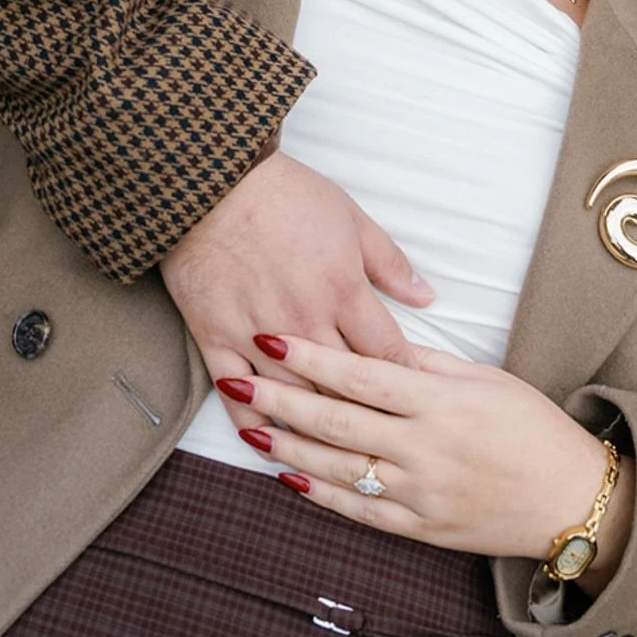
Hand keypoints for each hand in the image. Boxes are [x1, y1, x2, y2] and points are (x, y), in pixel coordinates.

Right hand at [159, 154, 434, 433]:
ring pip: (297, 402)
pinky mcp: (216, 338)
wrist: (210, 182)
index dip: (407, 382)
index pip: (388, 356)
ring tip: (340, 454)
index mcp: (342, 290)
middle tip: (388, 438)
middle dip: (370, 416)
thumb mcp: (350, 217)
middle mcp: (304, 321)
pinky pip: (237, 398)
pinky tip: (273, 446)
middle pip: (347, 390)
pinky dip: (257, 427)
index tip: (417, 401)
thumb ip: (389, 262)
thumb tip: (426, 296)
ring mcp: (257, 334)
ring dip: (319, 430)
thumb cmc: (283, 194)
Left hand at [223, 334, 633, 587]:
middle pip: (337, 420)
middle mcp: (424, 447)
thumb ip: (424, 362)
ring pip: (338, 467)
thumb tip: (373, 339)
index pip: (360, 375)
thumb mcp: (483, 378)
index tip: (270, 338)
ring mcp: (420, 492)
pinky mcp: (420, 529)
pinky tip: (287, 476)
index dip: (310, 356)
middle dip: (280, 399)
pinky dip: (320, 495)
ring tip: (248, 427)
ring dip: (288, 447)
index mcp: (439, 401)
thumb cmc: (531, 427)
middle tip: (237, 379)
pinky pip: (360, 511)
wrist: (571, 499)